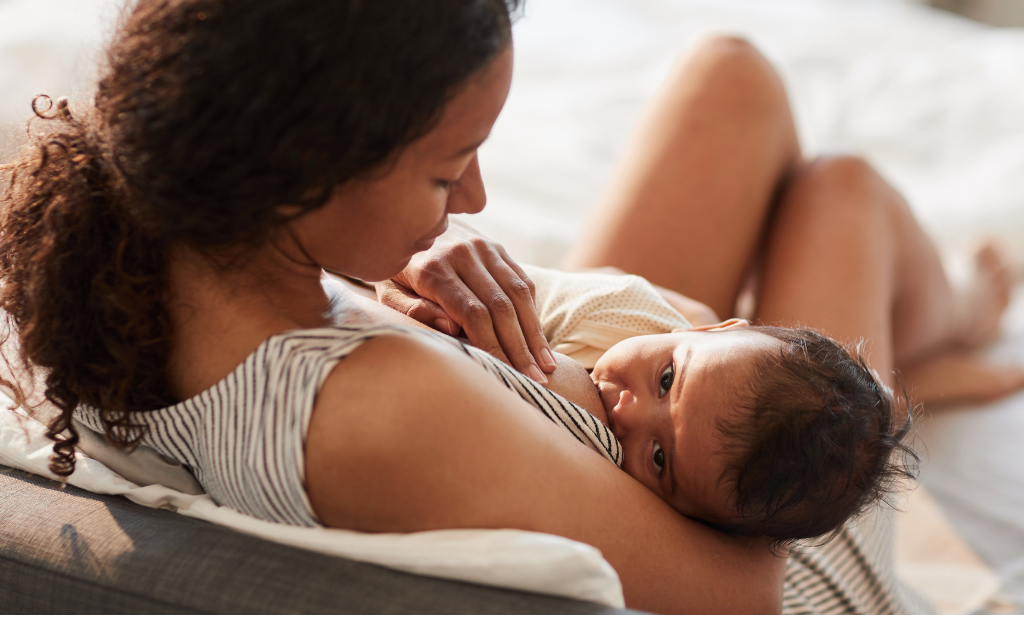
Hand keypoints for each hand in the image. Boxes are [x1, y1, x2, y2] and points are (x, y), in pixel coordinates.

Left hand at [376, 219, 556, 382]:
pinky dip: (533, 312)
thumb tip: (451, 328)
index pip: (474, 314)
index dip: (493, 346)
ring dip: (535, 333)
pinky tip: (539, 340)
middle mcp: (462, 253)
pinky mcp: (497, 247)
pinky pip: (522, 280)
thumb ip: (411, 311)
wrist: (406, 221)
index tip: (507, 373)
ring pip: (518, 294)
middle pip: (501, 307)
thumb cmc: (394, 270)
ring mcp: (483, 247)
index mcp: (433, 268)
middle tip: (535, 380)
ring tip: (547, 365)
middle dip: (520, 348)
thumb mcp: (387, 291)